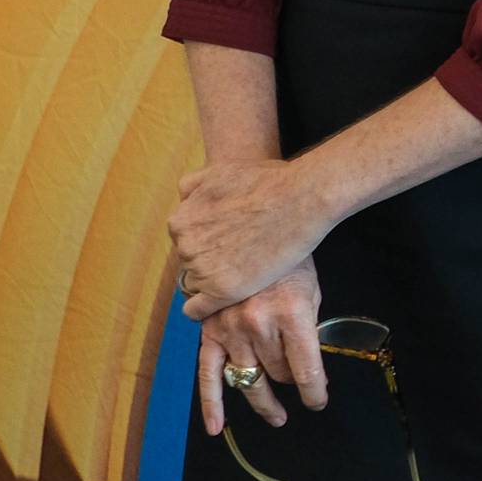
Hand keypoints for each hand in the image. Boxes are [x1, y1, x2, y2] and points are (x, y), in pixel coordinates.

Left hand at [173, 158, 332, 319]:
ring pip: (198, 284)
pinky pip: (197, 310)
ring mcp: (201, 269)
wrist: (301, 198)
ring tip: (246, 269)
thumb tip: (184, 198)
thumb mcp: (219, 171)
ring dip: (216, 280)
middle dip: (212, 260)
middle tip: (241, 254)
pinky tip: (228, 296)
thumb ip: (193, 186)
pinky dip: (208, 307)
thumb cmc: (269, 182)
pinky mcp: (220, 291)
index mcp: (180, 221)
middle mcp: (184, 246)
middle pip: (190, 263)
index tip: (229, 243)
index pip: (185, 243)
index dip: (209, 243)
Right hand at [195, 260, 325, 435]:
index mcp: (291, 314)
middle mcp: (259, 325)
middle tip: (299, 384)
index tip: (319, 401)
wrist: (251, 229)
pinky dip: (212, 404)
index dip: (315, 392)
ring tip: (277, 415)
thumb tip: (311, 368)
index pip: (306, 369)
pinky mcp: (209, 331)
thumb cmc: (288, 260)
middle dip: (292, 380)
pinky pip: (208, 375)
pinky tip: (217, 427)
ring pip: (250, 378)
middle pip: (278, 373)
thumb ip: (308, 329)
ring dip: (264, 399)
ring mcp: (231, 330)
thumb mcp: (310, 290)